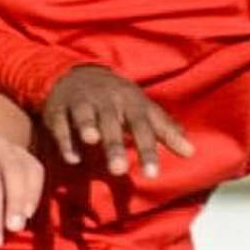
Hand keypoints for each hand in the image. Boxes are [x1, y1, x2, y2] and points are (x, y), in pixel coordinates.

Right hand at [41, 65, 192, 178]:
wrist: (78, 75)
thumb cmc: (117, 99)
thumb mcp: (142, 109)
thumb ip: (165, 131)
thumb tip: (191, 152)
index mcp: (131, 103)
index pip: (142, 126)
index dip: (147, 150)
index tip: (152, 174)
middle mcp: (107, 102)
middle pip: (112, 124)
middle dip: (115, 145)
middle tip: (119, 170)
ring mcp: (82, 104)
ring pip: (85, 118)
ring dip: (87, 128)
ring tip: (91, 141)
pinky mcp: (59, 110)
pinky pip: (60, 125)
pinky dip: (64, 140)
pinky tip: (71, 158)